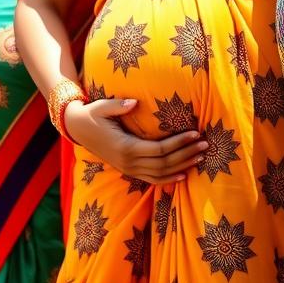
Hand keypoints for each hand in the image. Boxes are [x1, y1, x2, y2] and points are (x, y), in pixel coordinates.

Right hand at [65, 98, 207, 184]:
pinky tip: (183, 176)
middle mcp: (129, 162)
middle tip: (205, 144)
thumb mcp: (102, 107)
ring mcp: (129, 169)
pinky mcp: (128, 171)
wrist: (78, 129)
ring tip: (200, 157)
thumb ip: (117, 106)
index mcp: (126, 147)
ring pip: (160, 174)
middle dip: (186, 154)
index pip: (159, 149)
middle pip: (164, 163)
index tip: (195, 134)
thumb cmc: (93, 114)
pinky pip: (151, 179)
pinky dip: (168, 180)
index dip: (179, 143)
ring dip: (182, 167)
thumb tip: (133, 102)